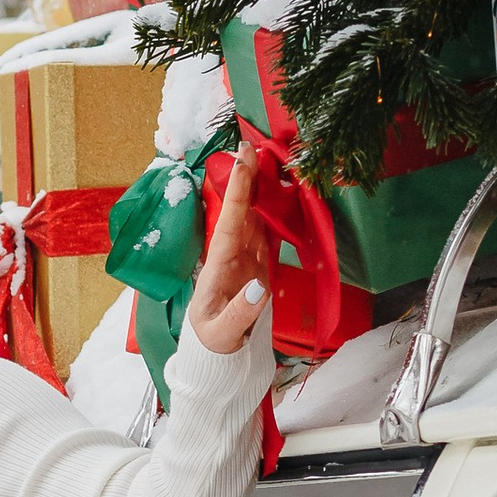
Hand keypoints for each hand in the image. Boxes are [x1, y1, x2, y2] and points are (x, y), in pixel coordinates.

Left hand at [189, 144, 272, 352]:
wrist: (215, 351)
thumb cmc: (213, 341)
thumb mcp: (223, 334)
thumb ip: (241, 313)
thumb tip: (261, 287)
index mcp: (219, 264)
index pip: (230, 221)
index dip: (238, 191)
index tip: (243, 161)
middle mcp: (231, 253)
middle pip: (242, 210)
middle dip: (248, 179)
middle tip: (256, 145)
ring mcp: (245, 257)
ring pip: (256, 216)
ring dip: (263, 189)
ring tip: (272, 160)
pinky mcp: (258, 264)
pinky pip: (268, 232)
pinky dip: (276, 212)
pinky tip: (283, 194)